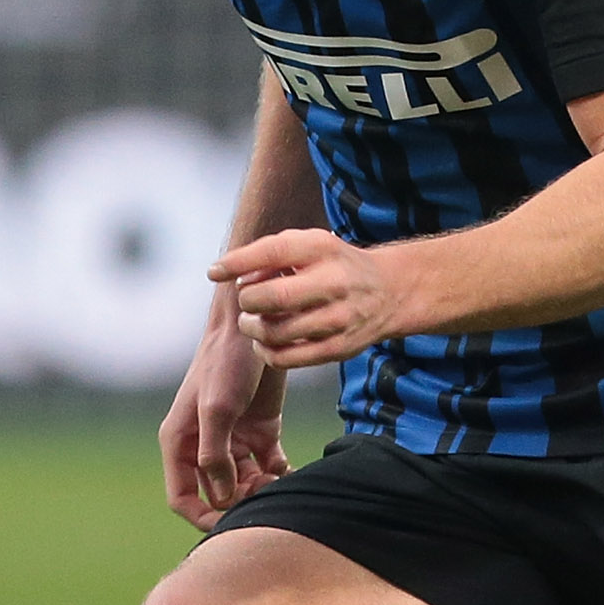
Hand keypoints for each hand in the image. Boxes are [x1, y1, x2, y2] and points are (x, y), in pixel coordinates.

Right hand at [160, 311, 289, 527]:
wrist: (256, 326)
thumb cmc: (226, 362)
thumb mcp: (217, 409)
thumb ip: (215, 456)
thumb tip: (222, 498)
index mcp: (180, 442)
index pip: (182, 497)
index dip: (202, 516)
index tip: (229, 525)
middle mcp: (204, 445)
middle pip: (217, 494)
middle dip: (239, 501)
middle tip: (263, 491)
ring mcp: (233, 439)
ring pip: (245, 483)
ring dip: (261, 489)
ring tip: (278, 479)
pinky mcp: (260, 431)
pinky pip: (268, 467)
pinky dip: (279, 475)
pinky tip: (291, 472)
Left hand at [213, 227, 416, 370]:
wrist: (388, 291)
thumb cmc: (333, 265)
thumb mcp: (309, 245)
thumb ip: (270, 254)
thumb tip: (232, 276)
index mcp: (323, 249)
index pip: (273, 252)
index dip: (238, 262)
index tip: (214, 273)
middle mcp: (334, 283)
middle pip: (274, 298)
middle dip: (248, 302)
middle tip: (246, 302)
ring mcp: (339, 319)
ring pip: (277, 332)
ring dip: (253, 329)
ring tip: (251, 323)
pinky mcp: (339, 348)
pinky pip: (288, 358)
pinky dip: (267, 353)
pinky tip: (264, 342)